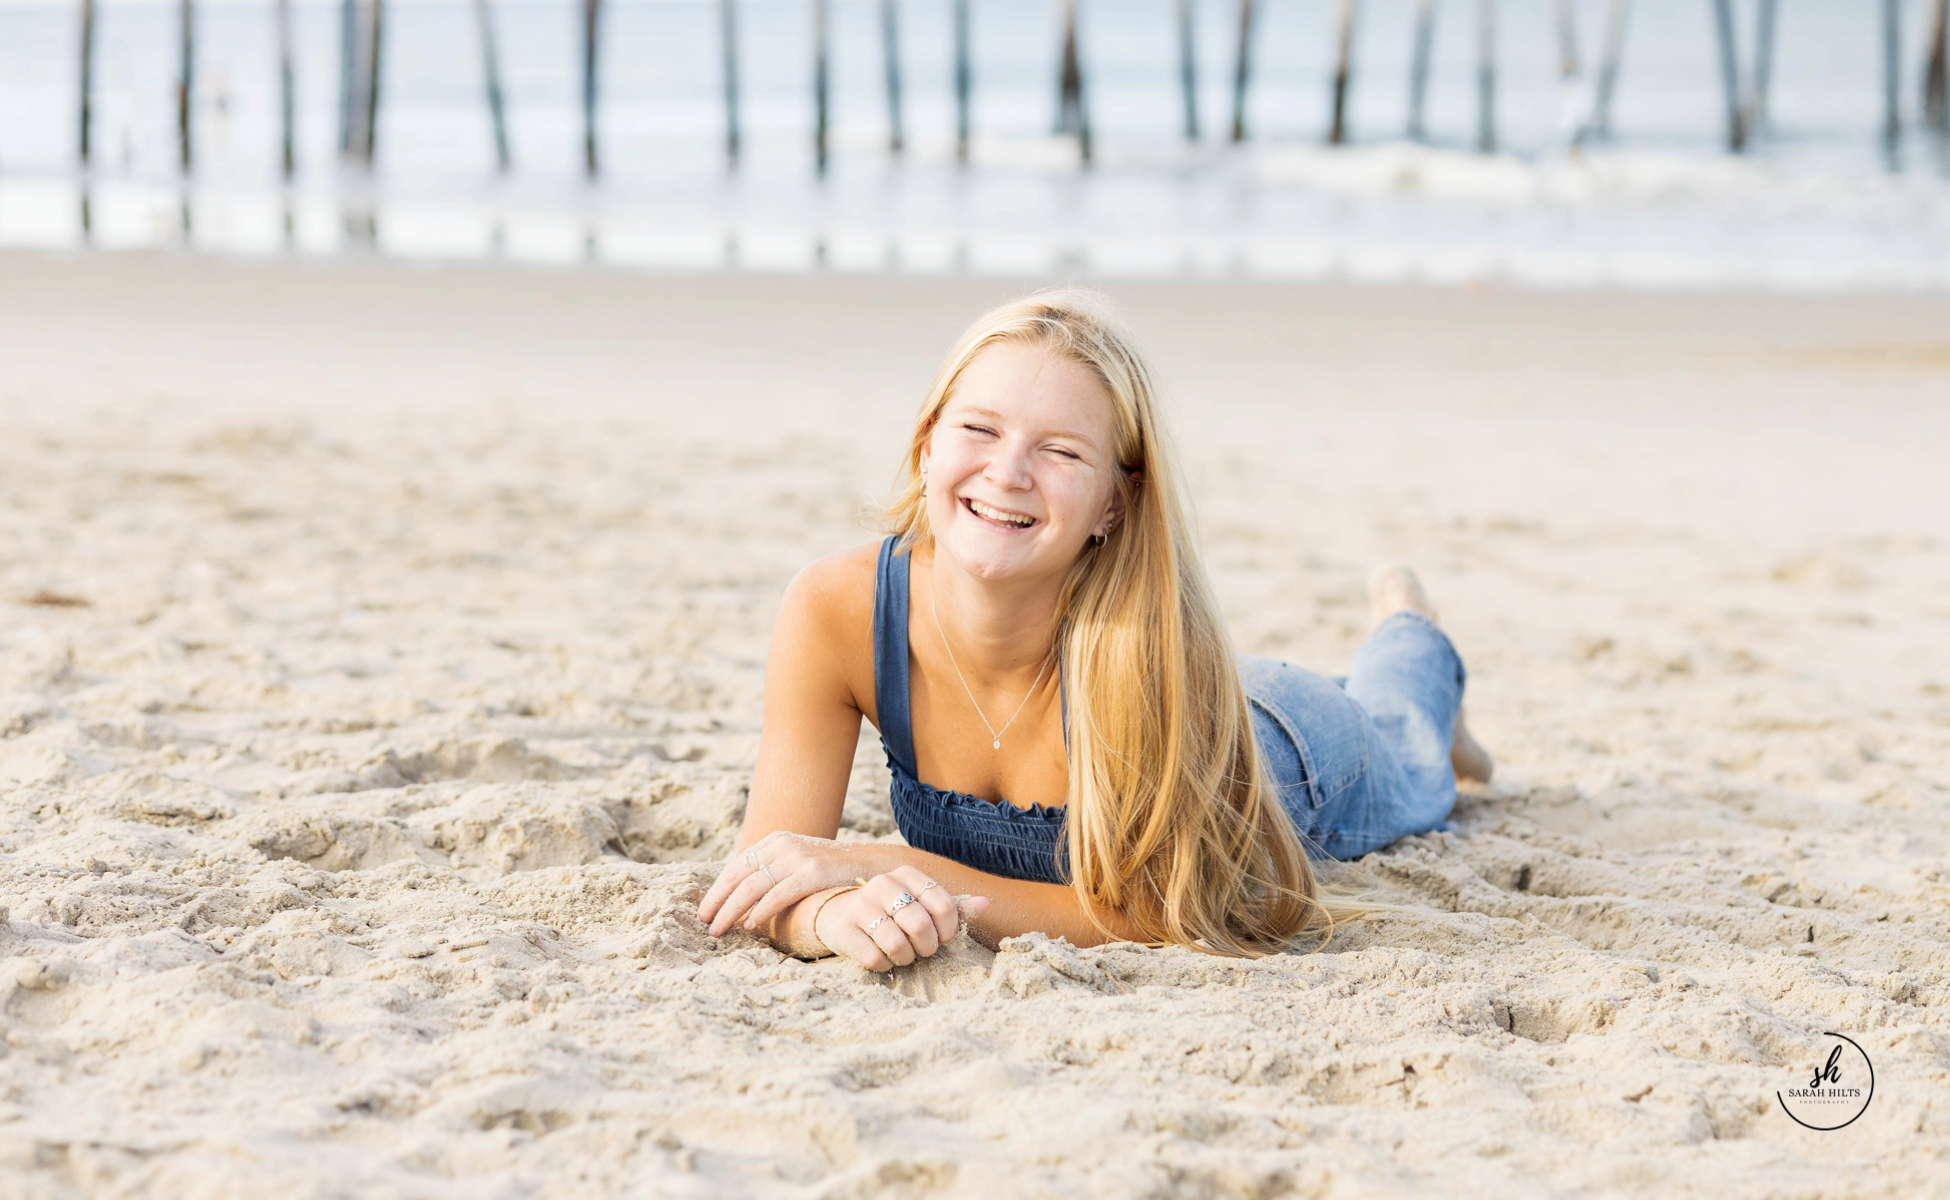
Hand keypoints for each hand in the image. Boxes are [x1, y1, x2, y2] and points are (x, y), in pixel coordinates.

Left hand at [698, 830, 870, 938]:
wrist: (875, 865)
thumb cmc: (835, 873)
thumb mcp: (801, 864)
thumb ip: (776, 873)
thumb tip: (746, 903)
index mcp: (776, 841)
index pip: (737, 866)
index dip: (718, 889)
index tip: (705, 911)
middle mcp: (783, 845)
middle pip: (738, 875)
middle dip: (717, 901)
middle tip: (704, 923)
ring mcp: (797, 857)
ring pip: (751, 886)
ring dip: (731, 911)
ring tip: (718, 930)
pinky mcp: (812, 872)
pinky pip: (777, 894)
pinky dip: (760, 910)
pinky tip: (750, 925)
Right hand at [813, 868, 988, 971]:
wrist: (840, 914)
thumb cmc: (893, 912)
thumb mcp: (922, 904)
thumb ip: (954, 907)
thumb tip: (987, 903)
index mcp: (907, 874)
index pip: (944, 906)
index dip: (949, 930)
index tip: (942, 936)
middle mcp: (882, 884)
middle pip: (921, 926)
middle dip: (927, 947)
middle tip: (922, 948)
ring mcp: (860, 906)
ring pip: (898, 946)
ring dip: (905, 958)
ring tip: (902, 953)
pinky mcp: (843, 929)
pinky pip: (876, 959)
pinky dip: (884, 965)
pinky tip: (881, 956)